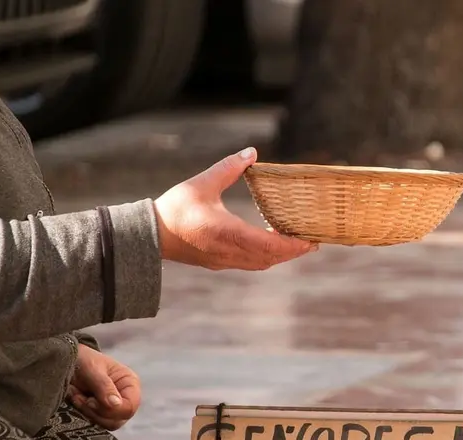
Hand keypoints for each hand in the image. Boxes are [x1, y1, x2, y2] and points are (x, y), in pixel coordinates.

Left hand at [68, 344, 140, 430]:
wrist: (68, 360)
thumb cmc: (83, 359)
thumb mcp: (93, 369)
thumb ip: (104, 386)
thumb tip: (116, 405)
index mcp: (130, 384)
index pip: (130, 406)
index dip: (112, 409)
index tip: (91, 400)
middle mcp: (125, 397)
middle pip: (119, 419)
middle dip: (97, 412)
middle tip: (82, 399)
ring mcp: (113, 407)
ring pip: (107, 424)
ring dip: (88, 414)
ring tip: (77, 397)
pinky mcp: (100, 413)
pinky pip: (96, 424)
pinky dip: (83, 415)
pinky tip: (76, 401)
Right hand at [153, 147, 318, 270]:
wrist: (150, 235)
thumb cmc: (175, 209)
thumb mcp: (202, 183)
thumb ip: (228, 168)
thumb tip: (251, 153)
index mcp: (228, 233)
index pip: (269, 245)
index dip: (292, 245)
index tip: (310, 240)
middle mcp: (230, 252)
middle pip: (271, 258)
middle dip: (293, 251)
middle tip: (312, 242)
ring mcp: (224, 260)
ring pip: (261, 264)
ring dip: (280, 256)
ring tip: (297, 244)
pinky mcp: (218, 263)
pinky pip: (250, 264)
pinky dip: (266, 257)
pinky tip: (271, 247)